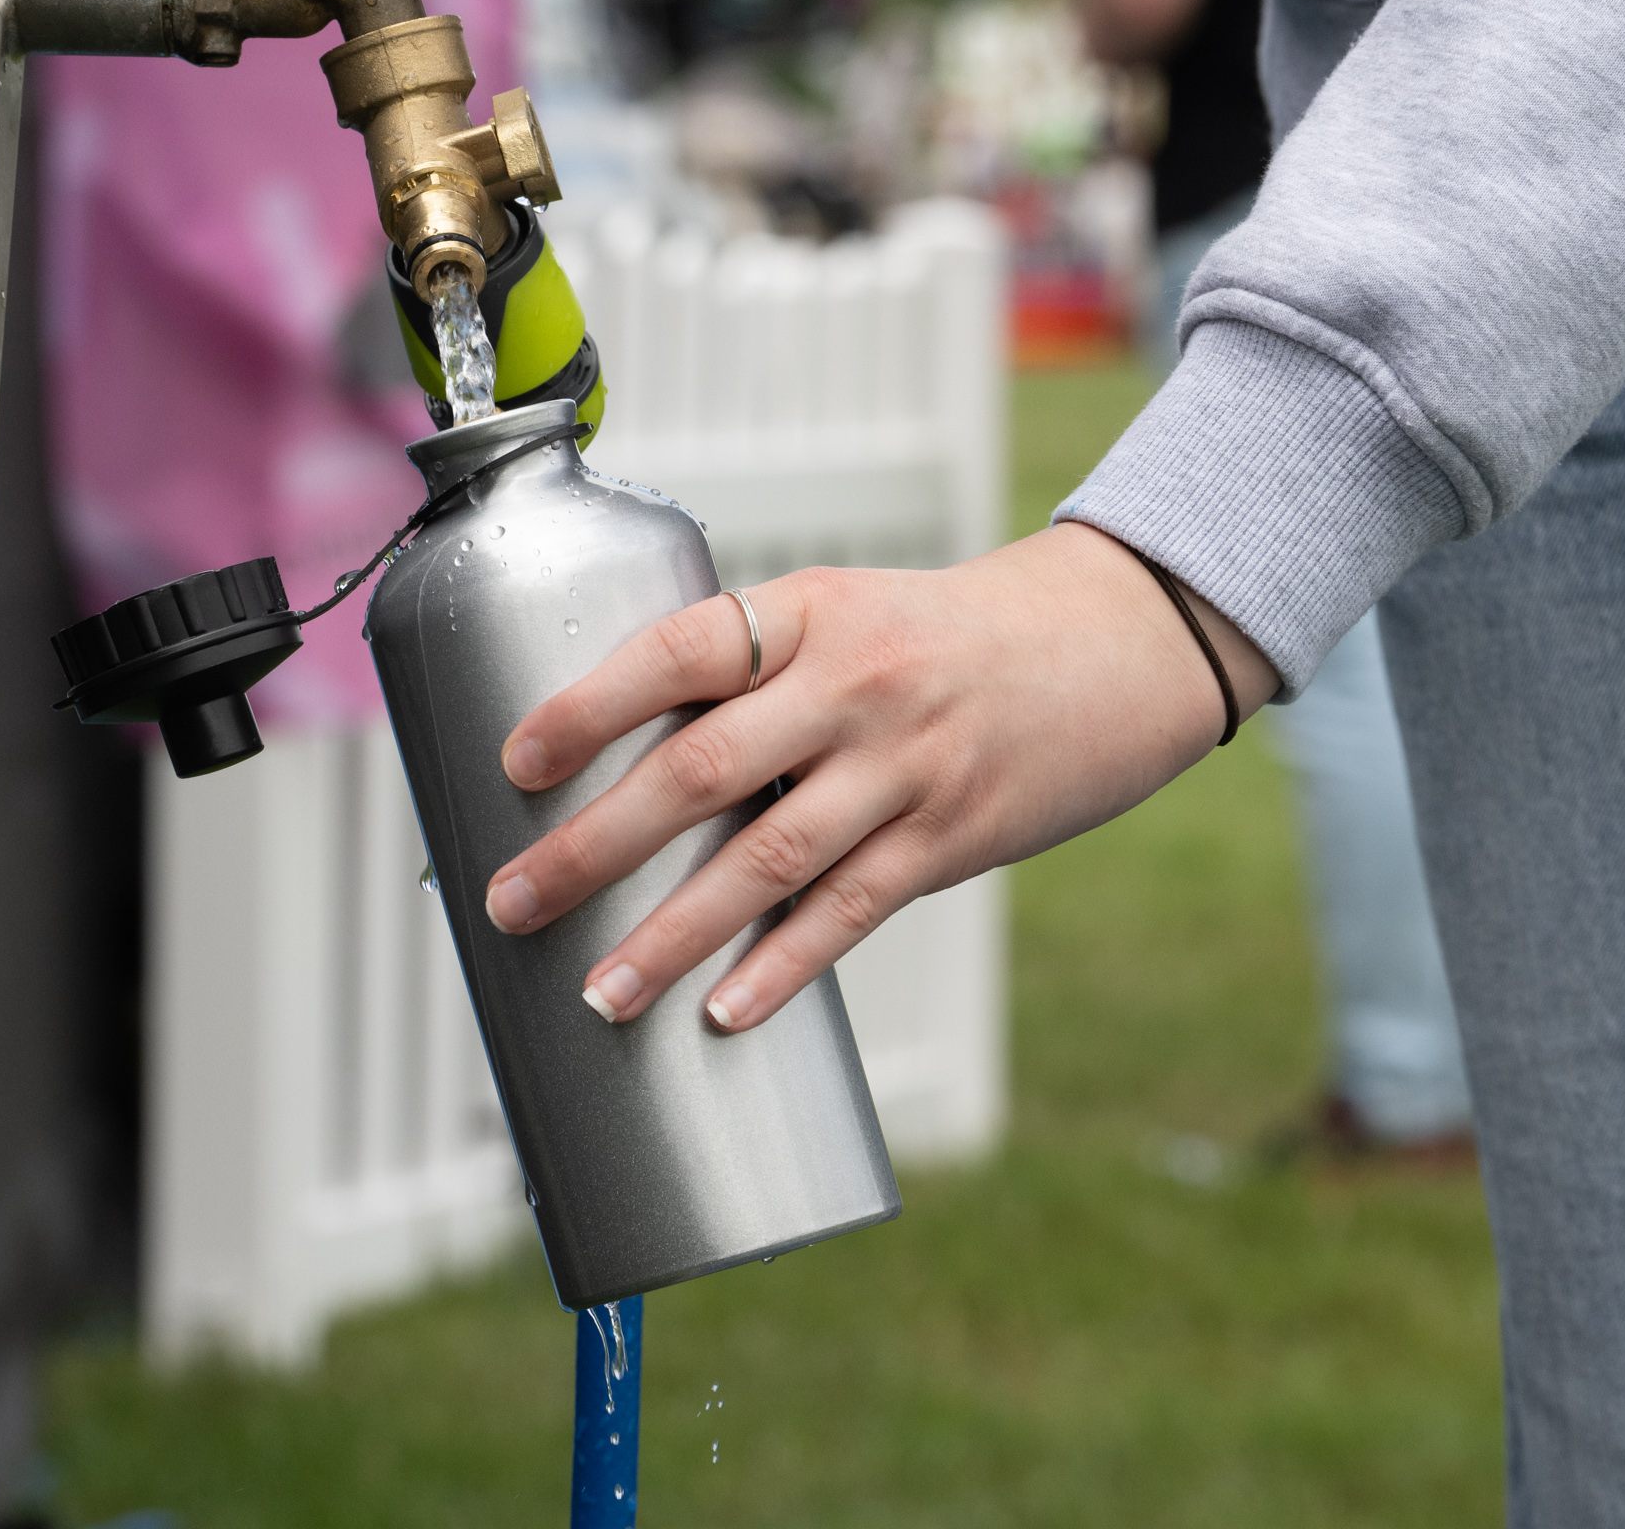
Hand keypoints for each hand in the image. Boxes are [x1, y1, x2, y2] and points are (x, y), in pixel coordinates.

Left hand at [478, 524, 1279, 1030]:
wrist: (1111, 644)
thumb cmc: (943, 637)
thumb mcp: (845, 613)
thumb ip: (748, 674)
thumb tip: (618, 761)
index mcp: (807, 612)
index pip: (678, 652)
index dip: (590, 707)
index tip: (516, 763)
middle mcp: (852, 684)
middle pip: (701, 770)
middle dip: (594, 843)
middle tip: (513, 901)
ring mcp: (905, 765)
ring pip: (768, 859)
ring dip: (673, 933)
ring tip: (599, 991)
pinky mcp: (953, 836)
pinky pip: (850, 910)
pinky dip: (781, 966)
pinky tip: (722, 1011)